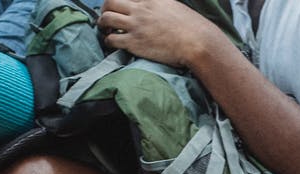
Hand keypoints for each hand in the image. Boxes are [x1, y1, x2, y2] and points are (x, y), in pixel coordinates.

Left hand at [98, 0, 220, 67]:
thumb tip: (156, 9)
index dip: (118, 0)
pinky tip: (112, 42)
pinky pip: (111, 39)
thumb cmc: (192, 27)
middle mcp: (140, 9)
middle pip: (111, 2)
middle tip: (107, 16)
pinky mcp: (134, 42)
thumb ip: (160, 5)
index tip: (118, 6)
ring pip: (107, 18)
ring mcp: (136, 25)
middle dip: (105, 9)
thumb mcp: (174, 6)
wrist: (196, 43)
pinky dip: (108, 40)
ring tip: (106, 29)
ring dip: (103, 24)